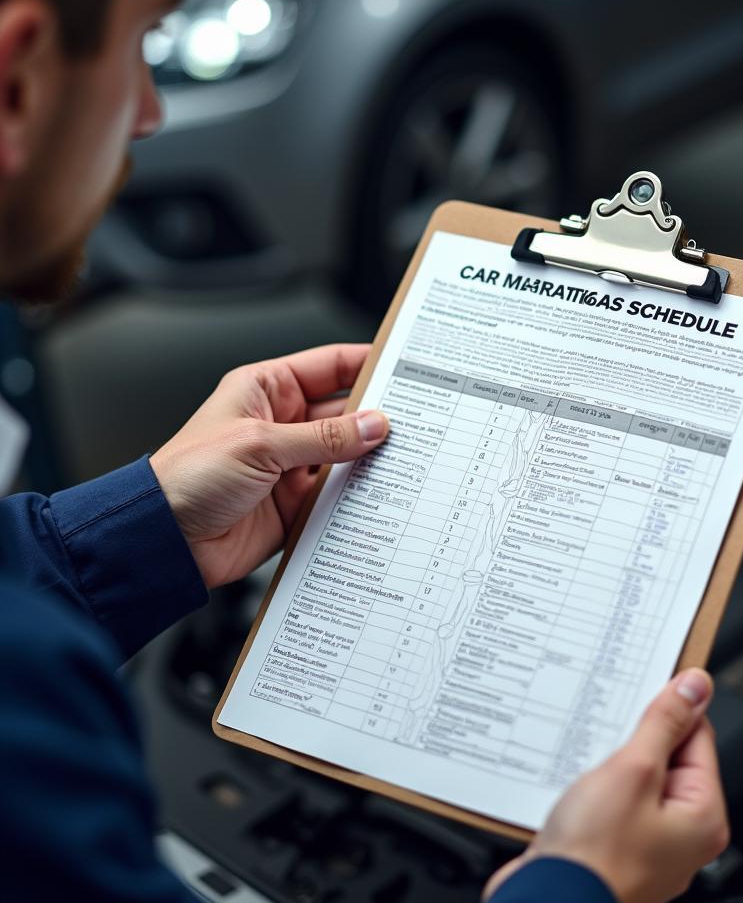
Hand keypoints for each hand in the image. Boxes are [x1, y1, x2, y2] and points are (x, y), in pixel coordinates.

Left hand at [150, 344, 387, 588]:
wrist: (164, 540)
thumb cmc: (188, 478)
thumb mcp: (260, 445)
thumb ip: (323, 438)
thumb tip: (373, 425)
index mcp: (267, 390)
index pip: (329, 367)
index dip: (368, 363)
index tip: (406, 366)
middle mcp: (282, 424)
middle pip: (345, 412)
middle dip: (378, 416)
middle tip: (418, 420)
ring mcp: (291, 464)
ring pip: (347, 455)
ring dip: (371, 458)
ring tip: (406, 457)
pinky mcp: (296, 502)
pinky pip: (338, 494)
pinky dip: (359, 494)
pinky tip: (380, 491)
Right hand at [484, 668, 726, 902]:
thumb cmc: (593, 857)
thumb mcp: (632, 770)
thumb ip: (664, 723)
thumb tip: (695, 687)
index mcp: (702, 816)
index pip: (698, 736)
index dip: (668, 708)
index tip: (642, 687)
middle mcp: (682, 835)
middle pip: (666, 757)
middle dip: (634, 739)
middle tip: (608, 729)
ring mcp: (647, 845)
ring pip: (634, 780)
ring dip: (609, 763)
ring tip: (588, 762)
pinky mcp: (614, 849)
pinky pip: (612, 803)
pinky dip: (594, 788)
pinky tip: (575, 784)